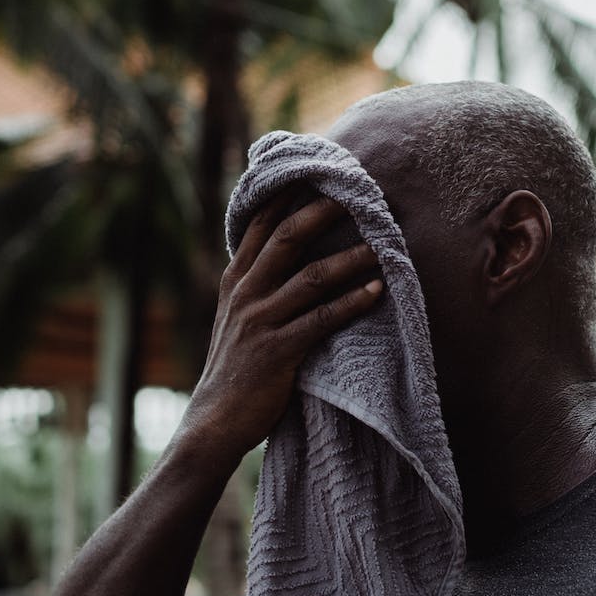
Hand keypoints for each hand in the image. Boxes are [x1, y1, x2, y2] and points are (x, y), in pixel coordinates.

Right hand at [180, 194, 384, 461]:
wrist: (213, 423)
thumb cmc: (234, 371)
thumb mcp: (235, 319)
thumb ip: (255, 287)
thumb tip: (283, 258)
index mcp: (235, 281)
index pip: (261, 223)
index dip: (290, 195)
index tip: (319, 172)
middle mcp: (245, 293)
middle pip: (286, 237)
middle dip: (323, 212)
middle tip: (357, 195)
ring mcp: (260, 320)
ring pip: (312, 276)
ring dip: (351, 258)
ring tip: (382, 247)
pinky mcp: (278, 350)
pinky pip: (323, 319)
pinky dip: (353, 302)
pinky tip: (378, 291)